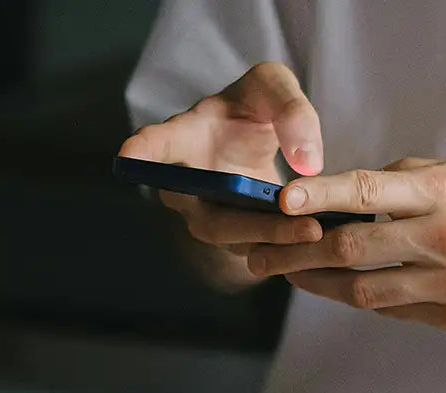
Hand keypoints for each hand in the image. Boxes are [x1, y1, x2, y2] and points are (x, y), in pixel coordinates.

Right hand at [119, 62, 324, 250]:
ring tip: (316, 232)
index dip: (143, 152)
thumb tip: (309, 164)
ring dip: (276, 241)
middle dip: (257, 225)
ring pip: (236, 241)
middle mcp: (186, 187)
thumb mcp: (273, 87)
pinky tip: (319, 241)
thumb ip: (292, 110)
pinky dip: (287, 249)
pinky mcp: (233, 240)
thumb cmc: (252, 108)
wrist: (255, 141)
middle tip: (302, 224)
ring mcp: (207, 219)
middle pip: (212, 218)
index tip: (127, 158)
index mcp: (184, 139)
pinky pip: (256, 252)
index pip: (157, 146)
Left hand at [246, 158, 445, 328]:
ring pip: (366, 290)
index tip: (279, 202)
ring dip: (323, 284)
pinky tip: (348, 289)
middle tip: (261, 256)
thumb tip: (345, 195)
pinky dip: (368, 298)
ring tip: (294, 276)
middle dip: (299, 254)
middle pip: (353, 249)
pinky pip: (395, 310)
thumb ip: (407, 182)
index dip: (318, 198)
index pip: (368, 190)